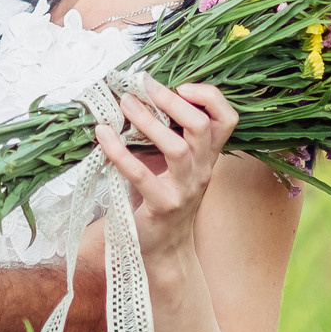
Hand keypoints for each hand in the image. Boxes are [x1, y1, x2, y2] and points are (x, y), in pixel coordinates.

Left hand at [93, 82, 238, 265]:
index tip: (182, 85)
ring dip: (148, 122)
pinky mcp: (162, 205)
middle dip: (171, 101)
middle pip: (201, 127)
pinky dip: (119, 151)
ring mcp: (185, 189)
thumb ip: (163, 132)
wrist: (163, 246)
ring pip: (177, 149)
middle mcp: (203, 169)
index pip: (227, 118)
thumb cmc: (161, 194)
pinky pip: (141, 175)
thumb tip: (133, 94)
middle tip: (144, 85)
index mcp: (208, 155)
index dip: (209, 97)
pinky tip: (103, 135)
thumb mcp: (170, 161)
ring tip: (125, 104)